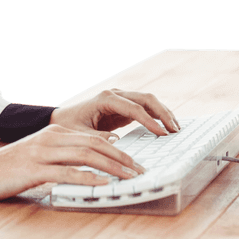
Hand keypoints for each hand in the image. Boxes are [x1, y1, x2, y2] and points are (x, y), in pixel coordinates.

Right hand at [0, 124, 146, 201]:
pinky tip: (102, 185)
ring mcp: (42, 153)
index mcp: (55, 133)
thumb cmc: (13, 169)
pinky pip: (67, 173)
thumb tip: (96, 163)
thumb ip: (66, 156)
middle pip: (95, 144)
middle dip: (122, 157)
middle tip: (140, 170)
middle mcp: (51, 138)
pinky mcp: (34, 169)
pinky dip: (88, 178)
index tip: (136, 161)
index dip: (118, 149)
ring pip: (86, 155)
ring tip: (129, 177)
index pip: (94, 138)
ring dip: (112, 167)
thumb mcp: (42, 156)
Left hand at [49, 88, 179, 137]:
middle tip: (175, 130)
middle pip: (146, 98)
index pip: (134, 108)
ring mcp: (121, 98)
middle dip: (163, 113)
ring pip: (148, 101)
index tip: (162, 134)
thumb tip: (118, 144)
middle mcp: (115, 94)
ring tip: (176, 129)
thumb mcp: (81, 135)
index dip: (150, 121)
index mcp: (105, 98)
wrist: (61, 120)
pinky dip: (157, 116)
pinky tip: (166, 127)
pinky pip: (145, 108)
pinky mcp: (123, 107)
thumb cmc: (69, 126)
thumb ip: (99, 139)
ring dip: (163, 113)